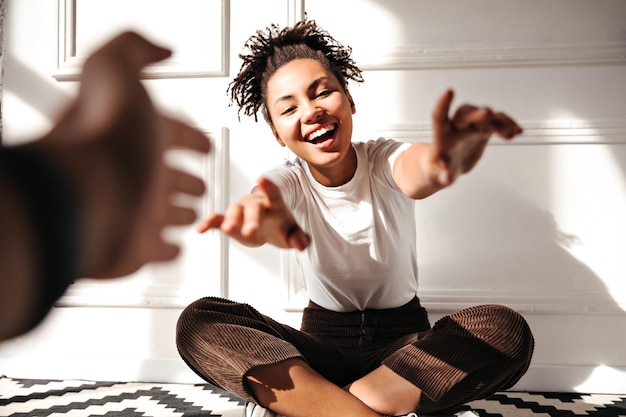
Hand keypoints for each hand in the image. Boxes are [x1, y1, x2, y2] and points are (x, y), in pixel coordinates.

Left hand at [38, 32, 210, 277]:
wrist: (86, 197)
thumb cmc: (104, 138)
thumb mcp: (113, 69)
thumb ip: (135, 49)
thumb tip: (162, 51)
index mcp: (137, 137)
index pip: (171, 134)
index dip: (190, 137)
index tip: (205, 144)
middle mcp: (136, 173)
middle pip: (169, 178)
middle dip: (187, 180)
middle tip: (200, 183)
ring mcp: (137, 212)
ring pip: (167, 214)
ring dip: (182, 213)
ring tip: (193, 212)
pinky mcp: (138, 247)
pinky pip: (160, 251)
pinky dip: (170, 250)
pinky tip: (175, 247)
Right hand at [197, 177, 309, 250]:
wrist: (269, 227)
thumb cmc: (281, 225)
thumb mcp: (293, 234)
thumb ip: (299, 238)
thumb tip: (301, 245)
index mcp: (274, 204)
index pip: (273, 193)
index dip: (268, 186)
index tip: (262, 178)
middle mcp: (255, 204)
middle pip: (253, 209)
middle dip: (251, 219)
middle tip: (251, 230)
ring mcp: (240, 210)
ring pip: (234, 212)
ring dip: (231, 221)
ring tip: (228, 230)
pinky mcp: (228, 220)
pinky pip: (217, 219)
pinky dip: (209, 223)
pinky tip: (200, 229)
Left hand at [427, 89, 522, 185]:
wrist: (447, 169)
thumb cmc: (436, 170)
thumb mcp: (435, 176)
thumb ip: (440, 176)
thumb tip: (446, 177)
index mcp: (441, 136)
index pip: (439, 116)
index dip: (443, 104)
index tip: (449, 92)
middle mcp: (456, 126)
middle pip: (466, 115)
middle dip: (477, 114)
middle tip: (488, 113)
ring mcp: (471, 126)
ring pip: (486, 117)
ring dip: (498, 123)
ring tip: (511, 134)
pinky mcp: (483, 129)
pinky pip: (497, 122)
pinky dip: (507, 125)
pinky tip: (517, 131)